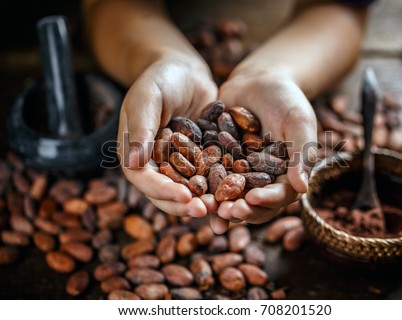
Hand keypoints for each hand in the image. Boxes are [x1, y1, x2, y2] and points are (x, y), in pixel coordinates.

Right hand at [117, 55, 218, 217]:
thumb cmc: (162, 78)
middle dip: (185, 205)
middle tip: (206, 211)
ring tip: (222, 209)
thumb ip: (141, 125)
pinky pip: (208, 179)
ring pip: (189, 191)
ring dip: (204, 202)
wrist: (186, 71)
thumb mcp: (149, 96)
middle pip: (166, 193)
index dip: (162, 190)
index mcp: (135, 152)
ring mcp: (179, 165)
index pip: (144, 179)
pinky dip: (220, 189)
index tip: (184, 197)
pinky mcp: (200, 161)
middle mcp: (156, 164)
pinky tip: (236, 195)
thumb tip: (133, 163)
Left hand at [210, 69, 316, 232]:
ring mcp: (236, 172)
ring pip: (226, 195)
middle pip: (251, 203)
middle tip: (225, 212)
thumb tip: (302, 189)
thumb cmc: (287, 99)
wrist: (258, 80)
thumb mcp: (299, 122)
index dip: (266, 201)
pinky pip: (206, 175)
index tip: (253, 200)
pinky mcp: (216, 161)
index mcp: (284, 176)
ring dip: (216, 204)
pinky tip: (185, 185)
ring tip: (205, 207)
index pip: (278, 196)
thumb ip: (302, 154)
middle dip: (239, 209)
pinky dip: (197, 182)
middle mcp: (259, 180)